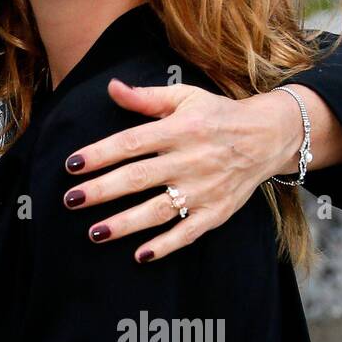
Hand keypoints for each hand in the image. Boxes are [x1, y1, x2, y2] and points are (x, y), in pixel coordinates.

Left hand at [61, 79, 302, 262]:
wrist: (269, 136)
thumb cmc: (218, 115)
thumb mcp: (185, 97)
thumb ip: (145, 97)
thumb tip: (111, 87)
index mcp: (179, 130)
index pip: (131, 143)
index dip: (100, 154)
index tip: (71, 164)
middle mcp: (190, 160)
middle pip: (139, 178)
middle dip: (102, 190)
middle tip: (71, 200)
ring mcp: (204, 189)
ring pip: (159, 210)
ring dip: (126, 223)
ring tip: (95, 233)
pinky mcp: (217, 211)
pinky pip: (188, 232)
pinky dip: (166, 245)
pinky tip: (140, 255)